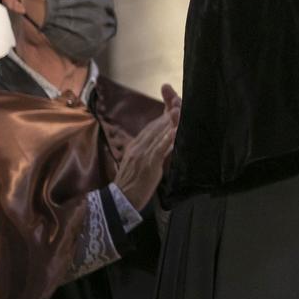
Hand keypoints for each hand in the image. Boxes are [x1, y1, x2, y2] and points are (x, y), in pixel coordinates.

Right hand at [115, 84, 179, 209]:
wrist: (119, 200)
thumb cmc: (132, 183)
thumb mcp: (142, 163)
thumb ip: (152, 151)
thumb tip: (165, 141)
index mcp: (137, 144)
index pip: (153, 124)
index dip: (163, 111)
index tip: (172, 99)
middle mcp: (139, 145)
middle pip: (156, 125)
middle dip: (169, 111)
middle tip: (179, 98)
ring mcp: (142, 154)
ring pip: (158, 134)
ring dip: (170, 121)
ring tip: (179, 108)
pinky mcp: (148, 164)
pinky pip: (159, 150)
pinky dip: (167, 140)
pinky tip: (175, 132)